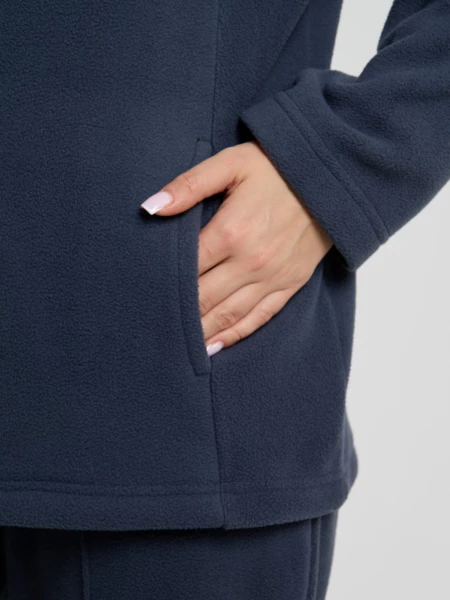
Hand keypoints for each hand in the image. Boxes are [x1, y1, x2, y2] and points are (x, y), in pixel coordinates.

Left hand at [141, 141, 332, 355]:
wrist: (330, 177)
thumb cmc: (276, 167)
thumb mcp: (231, 163)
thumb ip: (189, 185)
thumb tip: (151, 208)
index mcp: (231, 232)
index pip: (186, 270)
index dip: (161, 286)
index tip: (141, 297)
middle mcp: (251, 262)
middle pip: (203, 298)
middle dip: (176, 315)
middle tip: (150, 328)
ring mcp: (272, 277)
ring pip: (228, 315)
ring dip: (201, 332)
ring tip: (175, 348)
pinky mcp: (290, 284)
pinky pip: (259, 317)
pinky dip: (235, 334)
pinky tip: (215, 346)